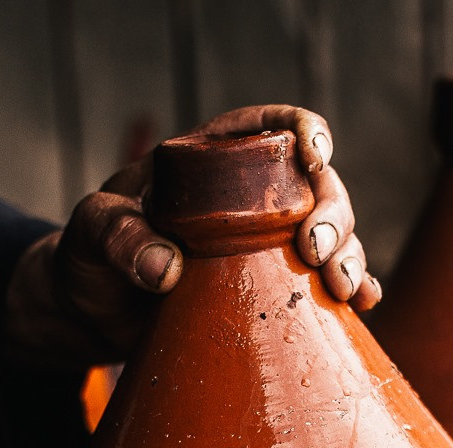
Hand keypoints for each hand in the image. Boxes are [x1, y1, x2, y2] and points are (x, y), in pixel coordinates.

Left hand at [6, 105, 381, 366]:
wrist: (94, 315)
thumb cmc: (90, 258)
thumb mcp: (92, 234)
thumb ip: (119, 238)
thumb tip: (166, 269)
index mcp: (214, 162)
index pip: (271, 127)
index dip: (305, 132)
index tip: (314, 157)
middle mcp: (252, 201)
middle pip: (316, 188)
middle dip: (332, 213)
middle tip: (315, 252)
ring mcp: (267, 250)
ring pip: (330, 237)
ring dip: (349, 256)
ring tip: (342, 288)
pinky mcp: (271, 294)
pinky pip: (322, 287)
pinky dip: (351, 291)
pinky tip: (362, 303)